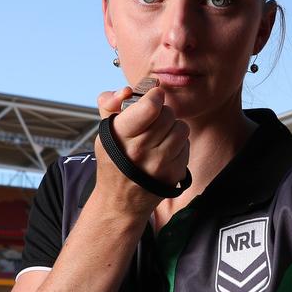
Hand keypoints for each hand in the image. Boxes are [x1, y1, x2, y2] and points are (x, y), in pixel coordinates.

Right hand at [94, 85, 190, 212]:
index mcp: (119, 135)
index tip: (154, 96)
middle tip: (154, 120)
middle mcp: (139, 150)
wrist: (120, 200)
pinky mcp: (174, 173)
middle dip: (162, 112)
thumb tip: (126, 91)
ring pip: (181, 128)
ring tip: (160, 136)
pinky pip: (186, 145)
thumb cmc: (114, 158)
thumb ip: (110, 103)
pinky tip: (165, 151)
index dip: (155, 96)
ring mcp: (159, 164)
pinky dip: (178, 144)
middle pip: (167, 114)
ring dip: (173, 128)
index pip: (150, 107)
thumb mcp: (105, 130)